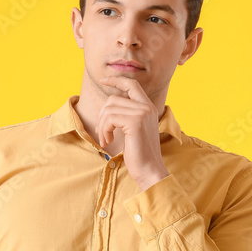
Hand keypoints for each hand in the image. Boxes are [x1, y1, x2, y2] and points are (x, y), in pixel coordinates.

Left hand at [97, 75, 169, 190]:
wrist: (150, 170)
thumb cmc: (139, 154)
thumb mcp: (132, 130)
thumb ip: (125, 116)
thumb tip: (106, 107)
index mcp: (148, 107)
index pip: (131, 84)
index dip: (116, 80)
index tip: (103, 80)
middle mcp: (147, 107)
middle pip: (113, 99)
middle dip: (102, 116)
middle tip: (102, 133)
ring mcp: (142, 113)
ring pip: (109, 109)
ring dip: (102, 126)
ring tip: (105, 140)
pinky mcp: (136, 122)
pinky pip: (110, 118)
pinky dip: (104, 130)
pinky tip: (108, 142)